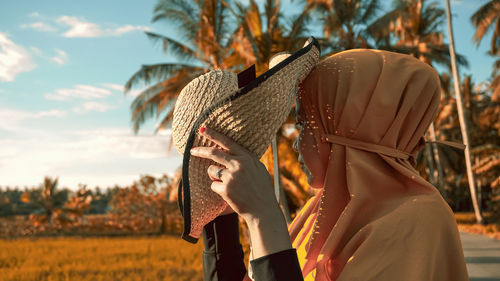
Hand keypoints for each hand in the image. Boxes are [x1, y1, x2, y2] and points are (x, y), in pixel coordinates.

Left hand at [190, 127, 291, 257]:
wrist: (263, 210)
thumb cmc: (262, 190)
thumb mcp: (259, 169)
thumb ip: (247, 160)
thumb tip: (233, 153)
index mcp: (247, 158)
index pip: (227, 142)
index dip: (214, 135)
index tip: (202, 129)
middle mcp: (239, 164)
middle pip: (214, 153)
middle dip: (200, 151)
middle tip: (192, 151)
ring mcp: (231, 176)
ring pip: (212, 171)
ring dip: (215, 177)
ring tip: (230, 186)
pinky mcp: (225, 188)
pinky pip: (213, 185)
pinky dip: (218, 190)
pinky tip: (230, 195)